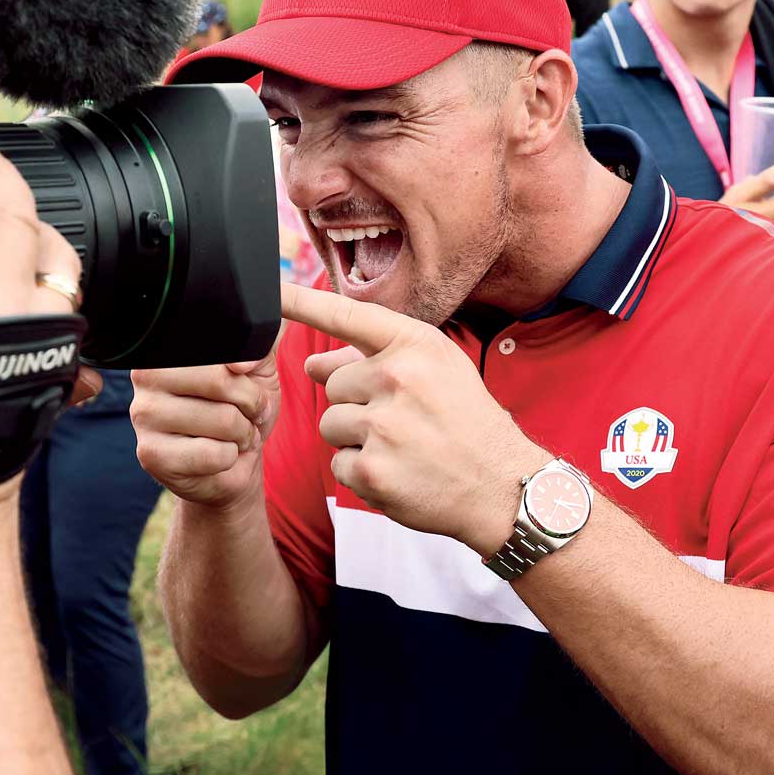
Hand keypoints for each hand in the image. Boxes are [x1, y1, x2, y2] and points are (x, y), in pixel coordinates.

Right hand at [131, 337, 280, 511]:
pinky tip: (219, 457)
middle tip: (249, 414)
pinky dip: (229, 457)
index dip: (247, 375)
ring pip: (221, 420)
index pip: (219, 350)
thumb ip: (257, 349)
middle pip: (219, 382)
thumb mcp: (257, 370)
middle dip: (250, 404)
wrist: (234, 464)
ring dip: (242, 433)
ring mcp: (143, 416)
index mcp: (169, 349)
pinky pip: (212, 454)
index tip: (248, 388)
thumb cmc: (240, 410)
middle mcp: (145, 376)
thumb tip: (241, 364)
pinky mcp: (150, 454)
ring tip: (236, 436)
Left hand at [280, 283, 544, 554]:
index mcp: (415, 345)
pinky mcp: (373, 470)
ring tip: (401, 447)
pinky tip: (398, 473)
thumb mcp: (434, 373)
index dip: (302, 301)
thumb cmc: (465, 422)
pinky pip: (338, 463)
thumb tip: (312, 364)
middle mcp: (398, 378)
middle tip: (402, 421)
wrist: (502, 485)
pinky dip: (361, 473)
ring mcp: (384, 425)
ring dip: (354, 439)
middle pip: (332, 383)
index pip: (347, 315)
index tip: (271, 289)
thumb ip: (373, 360)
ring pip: (330, 424)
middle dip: (356, 403)